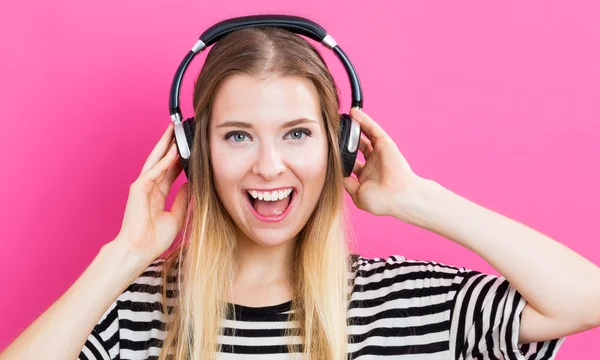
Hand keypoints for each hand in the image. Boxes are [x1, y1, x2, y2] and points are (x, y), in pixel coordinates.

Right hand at [112, 123, 189, 265]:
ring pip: (156, 161)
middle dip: (170, 144)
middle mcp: (149, 187)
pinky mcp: (138, 189)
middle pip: (161, 161)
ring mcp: (142, 187)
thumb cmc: (154, 239)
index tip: (189, 148)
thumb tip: (191, 185)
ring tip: (174, 130)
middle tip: (179, 129)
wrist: (140, 250)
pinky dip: (164, 161)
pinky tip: (173, 151)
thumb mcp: (176, 216)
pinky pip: (154, 171)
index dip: (179, 159)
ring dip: (165, 145)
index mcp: (157, 194)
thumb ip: (183, 199)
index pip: (170, 171)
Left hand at [343, 108, 428, 221]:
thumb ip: (348, 184)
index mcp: (365, 176)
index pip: (350, 163)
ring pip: (364, 136)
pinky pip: (372, 129)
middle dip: (345, 140)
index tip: (328, 150)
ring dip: (354, 127)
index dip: (340, 157)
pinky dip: (363, 120)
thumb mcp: (358, 195)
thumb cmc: (382, 200)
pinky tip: (353, 113)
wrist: (400, 196)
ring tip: (341, 119)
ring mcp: (378, 152)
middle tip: (333, 132)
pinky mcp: (384, 143)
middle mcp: (372, 163)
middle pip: (356, 147)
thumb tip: (338, 175)